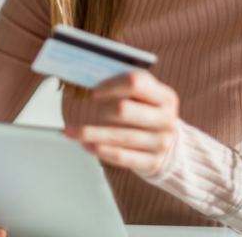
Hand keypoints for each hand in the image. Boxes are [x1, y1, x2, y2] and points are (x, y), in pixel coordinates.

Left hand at [62, 70, 179, 176]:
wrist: (172, 149)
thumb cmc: (151, 117)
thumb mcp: (147, 98)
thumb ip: (126, 87)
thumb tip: (89, 78)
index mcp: (164, 97)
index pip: (135, 82)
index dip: (111, 84)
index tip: (94, 90)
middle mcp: (165, 119)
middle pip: (124, 110)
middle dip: (100, 109)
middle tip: (85, 110)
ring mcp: (160, 143)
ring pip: (117, 136)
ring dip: (88, 133)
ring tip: (70, 130)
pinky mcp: (151, 163)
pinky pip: (120, 156)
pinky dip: (98, 149)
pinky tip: (85, 145)